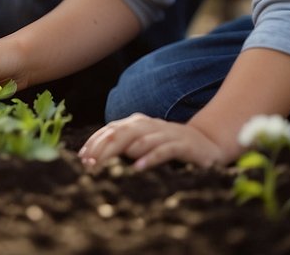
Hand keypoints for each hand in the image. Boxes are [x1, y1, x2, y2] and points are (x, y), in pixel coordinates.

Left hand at [78, 114, 228, 170]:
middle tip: (89, 164)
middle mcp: (149, 125)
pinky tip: (138, 167)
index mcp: (137, 123)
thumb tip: (96, 157)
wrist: (208, 143)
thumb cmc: (169, 145)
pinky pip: (163, 150)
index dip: (94, 143)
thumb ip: (124, 145)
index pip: (110, 130)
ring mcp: (166, 133)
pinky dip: (149, 157)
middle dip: (101, 148)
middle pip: (120, 133)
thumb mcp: (144, 143)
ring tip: (105, 165)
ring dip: (120, 152)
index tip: (81, 158)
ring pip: (138, 139)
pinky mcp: (182, 145)